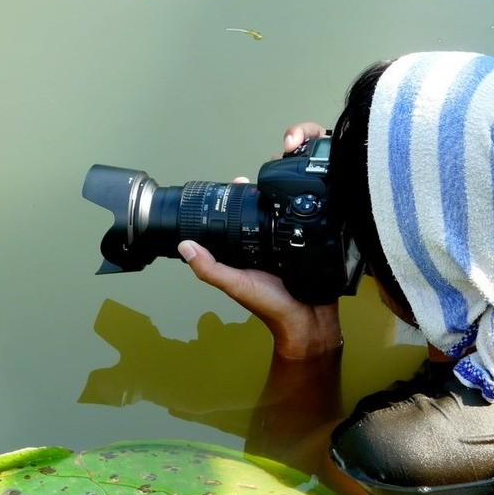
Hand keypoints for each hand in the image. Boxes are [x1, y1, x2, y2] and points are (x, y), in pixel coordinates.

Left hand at [178, 123, 337, 360]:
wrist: (310, 321)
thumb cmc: (271, 306)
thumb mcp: (236, 285)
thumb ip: (210, 268)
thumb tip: (184, 245)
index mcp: (246, 253)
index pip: (236, 221)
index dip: (234, 200)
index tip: (238, 181)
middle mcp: (266, 247)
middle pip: (261, 214)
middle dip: (263, 192)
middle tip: (266, 173)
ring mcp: (289, 246)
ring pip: (283, 217)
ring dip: (284, 198)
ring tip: (286, 176)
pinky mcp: (309, 247)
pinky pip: (305, 225)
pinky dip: (304, 211)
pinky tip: (308, 195)